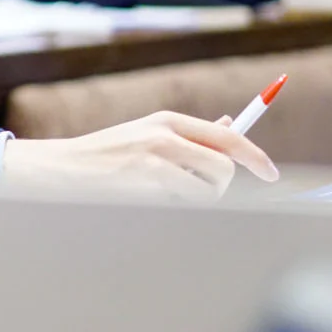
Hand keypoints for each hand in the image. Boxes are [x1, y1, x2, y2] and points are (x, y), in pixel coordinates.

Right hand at [0, 109, 277, 201]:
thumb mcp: (144, 134)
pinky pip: (183, 209)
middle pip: (223, 169)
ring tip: (159, 195)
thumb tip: (232, 125)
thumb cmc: (103, 156)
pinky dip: (173, 211)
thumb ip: (188, 135)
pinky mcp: (146, 187)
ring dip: (192, 202)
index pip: (228, 137)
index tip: (272, 173)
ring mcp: (154, 163)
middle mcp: (164, 137)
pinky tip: (145, 203)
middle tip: (193, 191)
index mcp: (167, 121)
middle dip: (218, 187)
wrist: (59, 170)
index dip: (255, 157)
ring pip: (206, 194)